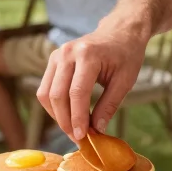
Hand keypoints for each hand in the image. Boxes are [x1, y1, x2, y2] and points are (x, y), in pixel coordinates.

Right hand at [37, 19, 147, 140]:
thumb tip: (96, 131)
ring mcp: (57, 55)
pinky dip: (54, 106)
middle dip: (65, 121)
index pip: (77, 93)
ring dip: (57, 116)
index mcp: (88, 55)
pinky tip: (68, 116)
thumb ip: (109, 105)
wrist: (119, 31)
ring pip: (46, 94)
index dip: (78, 118)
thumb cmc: (126, 55)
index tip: (82, 137)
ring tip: (73, 130)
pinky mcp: (53, 60)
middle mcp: (67, 53)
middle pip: (57, 95)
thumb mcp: (125, 81)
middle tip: (77, 139)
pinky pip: (46, 89)